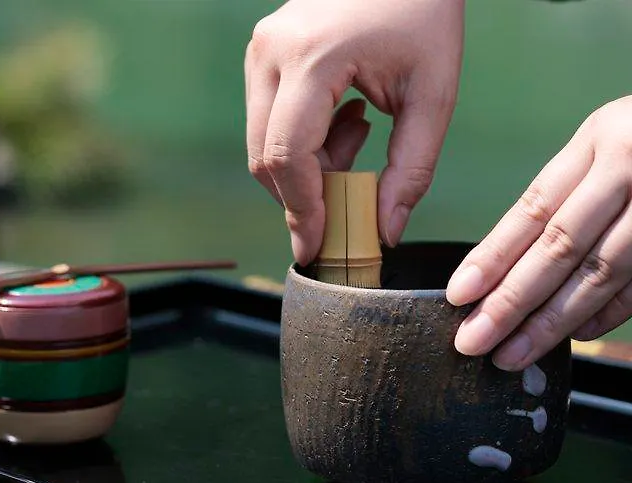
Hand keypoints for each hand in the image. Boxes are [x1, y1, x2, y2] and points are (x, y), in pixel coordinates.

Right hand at [244, 0, 463, 264]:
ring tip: (360, 134)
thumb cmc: (424, 13)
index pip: (288, 155)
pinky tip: (346, 117)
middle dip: (305, 193)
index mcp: (310, 59)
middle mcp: (270, 54)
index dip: (302, 210)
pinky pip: (268, 120)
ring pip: (263, 143)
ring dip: (306, 165)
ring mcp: (260, 51)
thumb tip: (385, 231)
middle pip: (266, 157)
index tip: (315, 249)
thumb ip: (411, 168)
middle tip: (353, 192)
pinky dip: (301, 141)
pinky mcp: (262, 54)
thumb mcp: (432, 94)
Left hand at [448, 95, 631, 370]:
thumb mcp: (609, 138)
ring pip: (601, 275)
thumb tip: (504, 261)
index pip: (534, 210)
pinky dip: (606, 314)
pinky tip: (574, 336)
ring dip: (553, 322)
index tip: (458, 294)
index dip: (492, 257)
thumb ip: (568, 189)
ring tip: (513, 352)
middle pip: (561, 248)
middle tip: (473, 341)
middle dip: (511, 302)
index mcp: (601, 140)